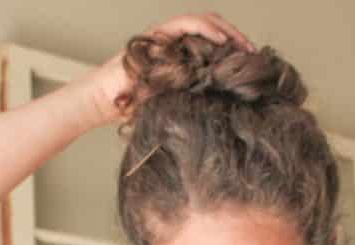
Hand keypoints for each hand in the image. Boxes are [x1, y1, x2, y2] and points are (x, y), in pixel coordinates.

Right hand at [84, 12, 256, 125]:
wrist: (100, 103)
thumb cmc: (132, 109)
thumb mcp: (171, 107)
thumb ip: (192, 101)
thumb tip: (224, 113)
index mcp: (181, 58)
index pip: (212, 44)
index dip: (233, 50)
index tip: (252, 64)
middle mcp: (175, 44)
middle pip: (212, 29)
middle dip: (236, 38)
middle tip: (253, 55)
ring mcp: (166, 37)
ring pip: (202, 21)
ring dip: (226, 31)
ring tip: (242, 46)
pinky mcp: (157, 36)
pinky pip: (185, 24)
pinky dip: (206, 29)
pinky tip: (220, 41)